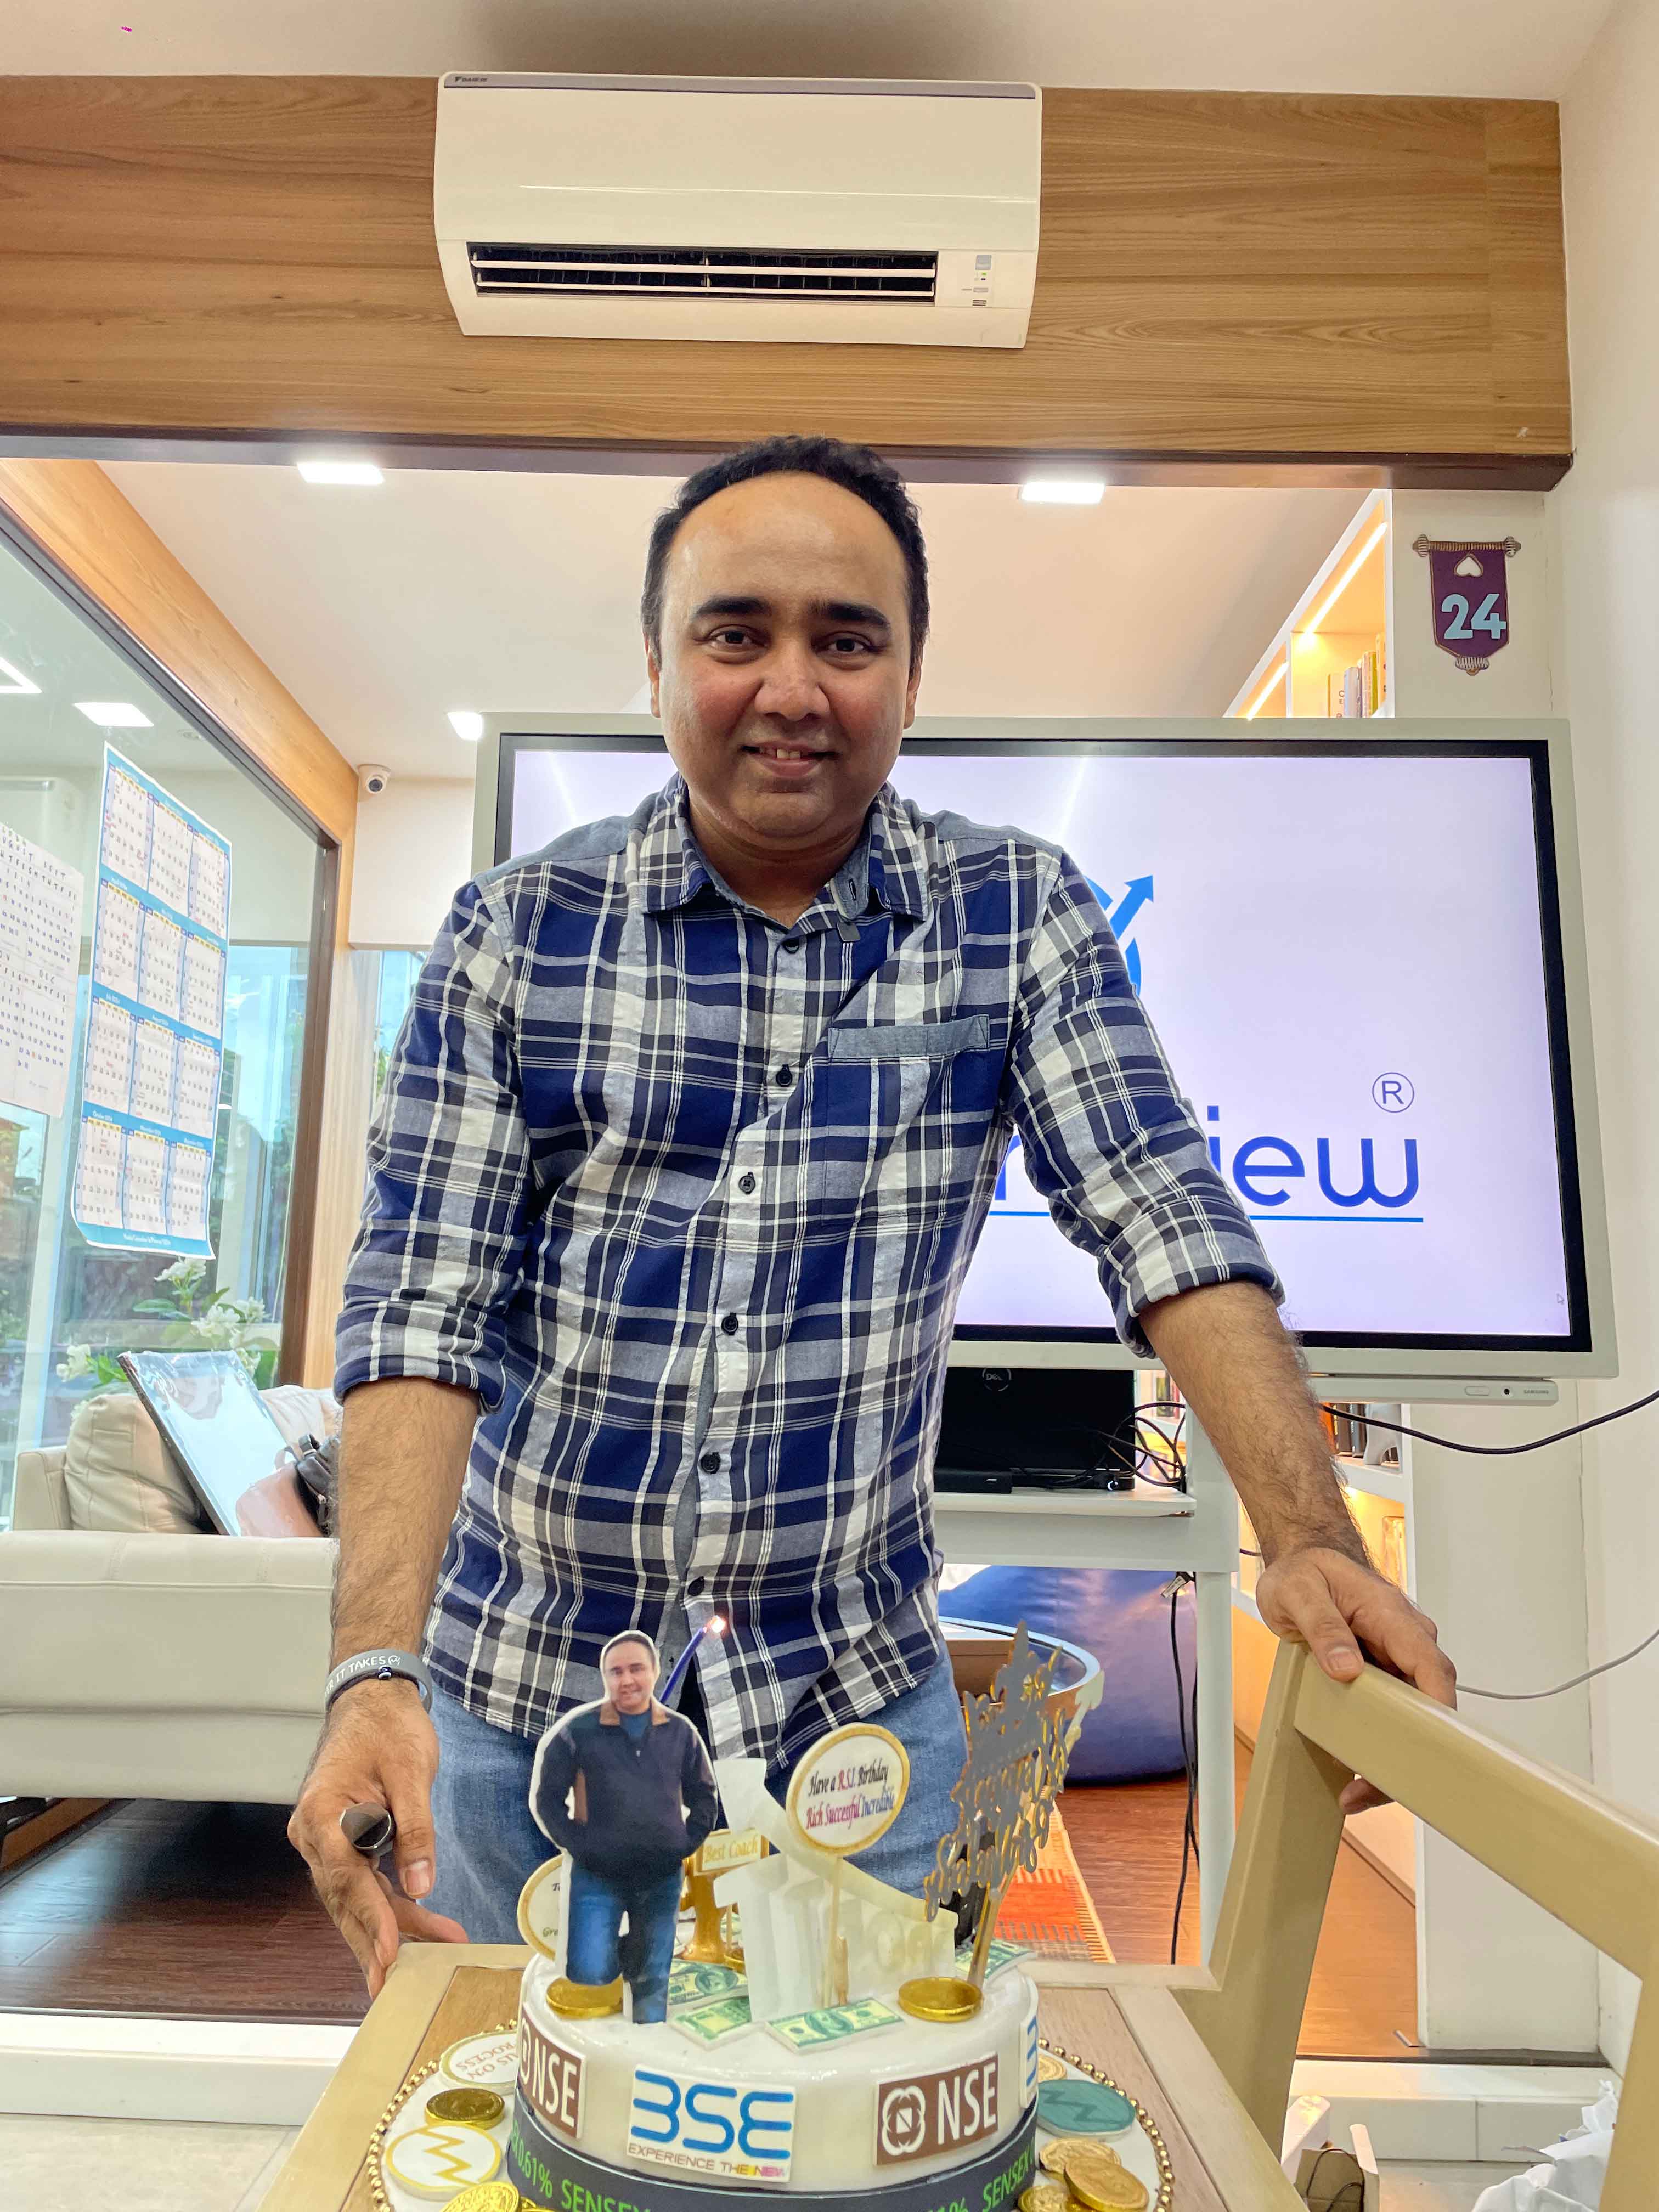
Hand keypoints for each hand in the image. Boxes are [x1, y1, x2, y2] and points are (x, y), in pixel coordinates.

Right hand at [288, 1679, 468, 1995]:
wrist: (373, 1699)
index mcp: (321, 1813)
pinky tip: (420, 1928)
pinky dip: (390, 1906)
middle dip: (377, 1941)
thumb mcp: (411, 1771)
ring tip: (434, 1952)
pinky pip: (363, 1883)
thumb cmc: (388, 1727)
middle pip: (345, 1899)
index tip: (391, 1951)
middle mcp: (314, 1834)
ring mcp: (325, 1842)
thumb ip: (415, 1828)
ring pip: (355, 1898)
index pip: (345, 1876)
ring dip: (392, 1927)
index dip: (370, 1916)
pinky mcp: (343, 1844)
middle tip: (398, 1984)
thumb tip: (421, 1885)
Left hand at [1254, 1545, 1457, 1813]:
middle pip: (1428, 1701)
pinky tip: (1354, 1773)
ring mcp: (1397, 1658)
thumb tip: (1347, 1668)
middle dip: (1411, 1749)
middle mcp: (1406, 1639)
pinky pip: (1392, 1711)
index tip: (1428, 1746)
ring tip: (1357, 1792)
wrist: (1303, 1563)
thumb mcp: (1298, 1592)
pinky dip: (1377, 1742)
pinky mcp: (1384, 1674)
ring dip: (1392, 1754)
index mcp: (1391, 1615)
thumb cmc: (1304, 1572)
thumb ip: (1322, 1625)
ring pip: (1413, 1713)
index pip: (1430, 1665)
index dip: (1436, 1709)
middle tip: (1373, 1787)